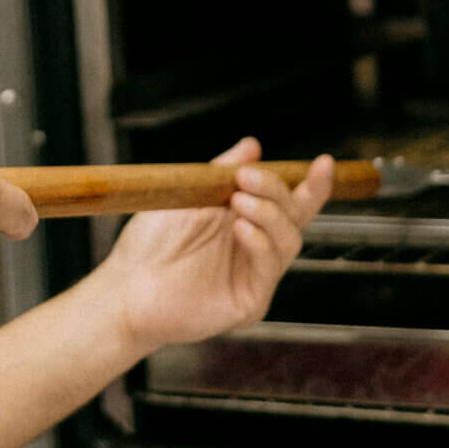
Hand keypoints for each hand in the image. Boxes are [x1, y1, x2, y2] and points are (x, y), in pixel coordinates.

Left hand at [92, 139, 332, 355]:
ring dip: (269, 215)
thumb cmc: (149, 245)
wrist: (124, 287)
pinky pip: (268, 270)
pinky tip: (241, 230)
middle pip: (295, 217)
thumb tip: (252, 145)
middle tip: (249, 177)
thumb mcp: (188, 195)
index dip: (312, 184)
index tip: (324, 163)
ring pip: (288, 241)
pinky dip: (260, 244)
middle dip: (281, 191)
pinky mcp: (249, 302)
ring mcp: (255, 276)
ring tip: (240, 201)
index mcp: (244, 220)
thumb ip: (221, 172)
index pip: (289, 201)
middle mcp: (255, 248)